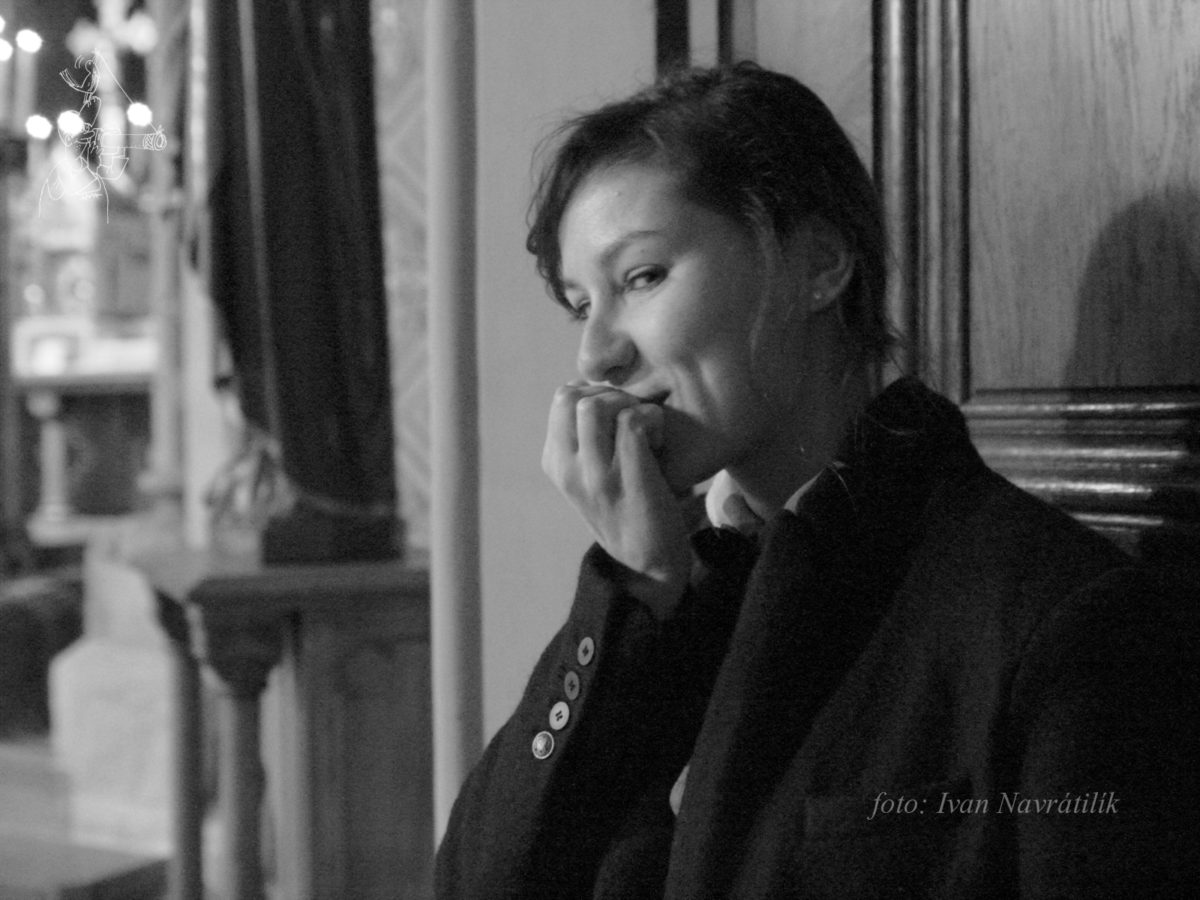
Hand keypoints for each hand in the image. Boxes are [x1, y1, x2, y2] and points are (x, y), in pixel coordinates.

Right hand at [543, 382, 692, 618]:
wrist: (648, 562)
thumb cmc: (627, 507)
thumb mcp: (590, 475)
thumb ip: (584, 438)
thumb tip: (589, 388)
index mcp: (555, 462)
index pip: (562, 398)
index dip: (595, 393)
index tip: (617, 416)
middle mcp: (566, 469)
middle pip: (571, 396)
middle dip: (608, 394)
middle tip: (632, 417)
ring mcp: (594, 476)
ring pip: (596, 406)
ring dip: (628, 405)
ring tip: (644, 428)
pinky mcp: (626, 480)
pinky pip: (633, 422)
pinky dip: (652, 421)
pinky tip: (659, 443)